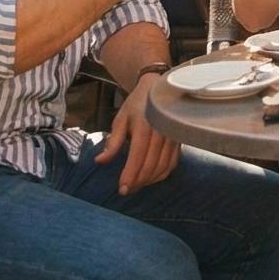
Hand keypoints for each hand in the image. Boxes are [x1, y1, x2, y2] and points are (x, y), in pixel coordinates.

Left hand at [97, 77, 180, 195]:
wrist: (160, 88)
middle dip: (138, 182)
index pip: (138, 157)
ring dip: (150, 180)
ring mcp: (172, 136)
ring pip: (163, 167)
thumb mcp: (121, 119)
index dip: (130, 175)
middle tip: (127, 191)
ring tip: (137, 185)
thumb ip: (113, 142)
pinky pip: (172, 163)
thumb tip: (100, 161)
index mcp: (144, 126)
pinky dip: (162, 174)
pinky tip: (151, 178)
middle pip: (151, 165)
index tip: (122, 189)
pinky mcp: (178, 140)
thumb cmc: (137, 104)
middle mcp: (161, 132)